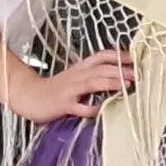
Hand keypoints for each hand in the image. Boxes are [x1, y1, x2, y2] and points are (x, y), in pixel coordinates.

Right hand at [4, 49, 135, 123]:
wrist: (28, 95)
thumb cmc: (53, 89)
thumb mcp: (74, 78)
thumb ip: (92, 77)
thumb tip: (117, 79)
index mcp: (80, 68)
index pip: (102, 56)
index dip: (119, 56)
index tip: (135, 59)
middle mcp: (77, 75)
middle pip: (101, 68)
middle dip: (121, 70)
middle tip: (137, 74)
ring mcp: (70, 89)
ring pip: (93, 82)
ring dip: (111, 82)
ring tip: (127, 85)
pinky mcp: (63, 104)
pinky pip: (79, 106)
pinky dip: (91, 108)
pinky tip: (101, 109)